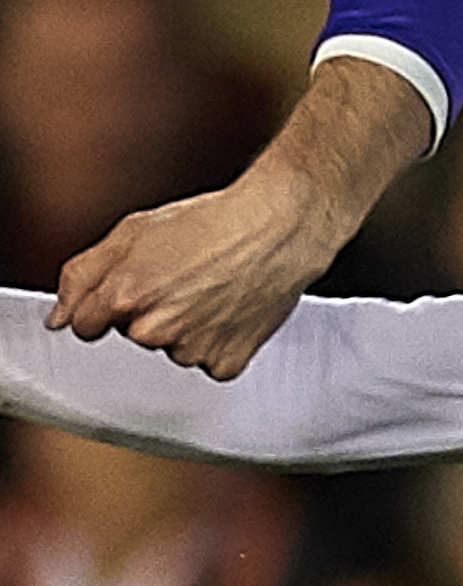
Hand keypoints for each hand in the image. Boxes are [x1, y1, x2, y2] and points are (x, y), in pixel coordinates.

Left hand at [46, 165, 335, 379]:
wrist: (279, 227)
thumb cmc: (212, 222)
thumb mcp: (132, 231)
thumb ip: (82, 275)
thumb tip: (60, 317)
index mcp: (123, 295)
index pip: (88, 325)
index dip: (110, 302)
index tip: (138, 286)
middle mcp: (154, 328)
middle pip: (132, 336)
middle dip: (149, 313)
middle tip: (183, 279)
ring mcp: (191, 348)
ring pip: (172, 350)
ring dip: (186, 329)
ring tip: (213, 291)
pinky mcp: (227, 361)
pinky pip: (210, 363)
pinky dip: (219, 343)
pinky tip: (230, 312)